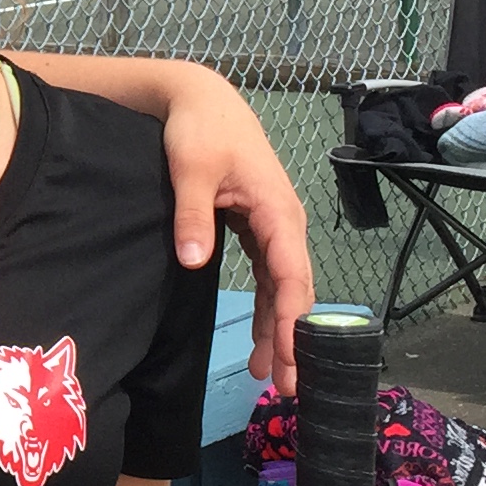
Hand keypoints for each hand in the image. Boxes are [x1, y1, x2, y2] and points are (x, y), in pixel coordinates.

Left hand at [158, 64, 313, 388]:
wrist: (202, 99)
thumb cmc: (200, 129)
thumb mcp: (190, 168)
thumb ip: (192, 215)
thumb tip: (193, 261)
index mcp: (276, 209)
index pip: (290, 274)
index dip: (292, 319)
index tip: (290, 356)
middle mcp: (284, 223)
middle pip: (295, 289)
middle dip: (294, 338)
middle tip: (286, 387)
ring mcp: (274, 228)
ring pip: (284, 288)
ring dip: (282, 330)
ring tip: (273, 377)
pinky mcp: (259, 230)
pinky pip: (271, 278)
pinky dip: (270, 310)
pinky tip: (266, 342)